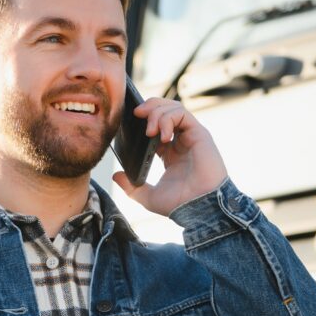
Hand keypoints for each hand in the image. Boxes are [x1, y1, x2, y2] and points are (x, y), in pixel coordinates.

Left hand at [112, 97, 228, 216]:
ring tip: (149, 131)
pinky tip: (160, 134)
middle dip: (149, 107)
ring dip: (156, 113)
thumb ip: (131, 187)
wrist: (199, 208)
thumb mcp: (148, 196)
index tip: (129, 123)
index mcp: (170, 153)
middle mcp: (181, 141)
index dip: (143, 120)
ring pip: (173, 108)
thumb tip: (116, 176)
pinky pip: (182, 114)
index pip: (156, 126)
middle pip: (165, 111)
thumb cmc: (180, 204)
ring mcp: (191, 136)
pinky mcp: (199, 134)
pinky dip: (168, 118)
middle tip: (136, 114)